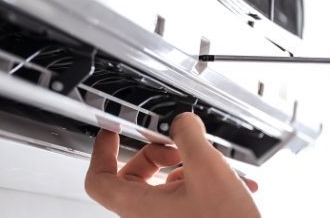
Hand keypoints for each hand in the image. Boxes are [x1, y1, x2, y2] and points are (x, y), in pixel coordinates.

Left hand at [84, 113, 260, 217]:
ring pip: (161, 185)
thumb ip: (189, 135)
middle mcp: (147, 217)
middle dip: (156, 154)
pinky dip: (201, 182)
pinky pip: (183, 196)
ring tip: (211, 163)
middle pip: (133, 176)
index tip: (112, 132)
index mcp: (139, 207)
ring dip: (185, 166)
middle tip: (176, 146)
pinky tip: (231, 180)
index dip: (101, 151)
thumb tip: (182, 122)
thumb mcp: (208, 168)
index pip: (98, 179)